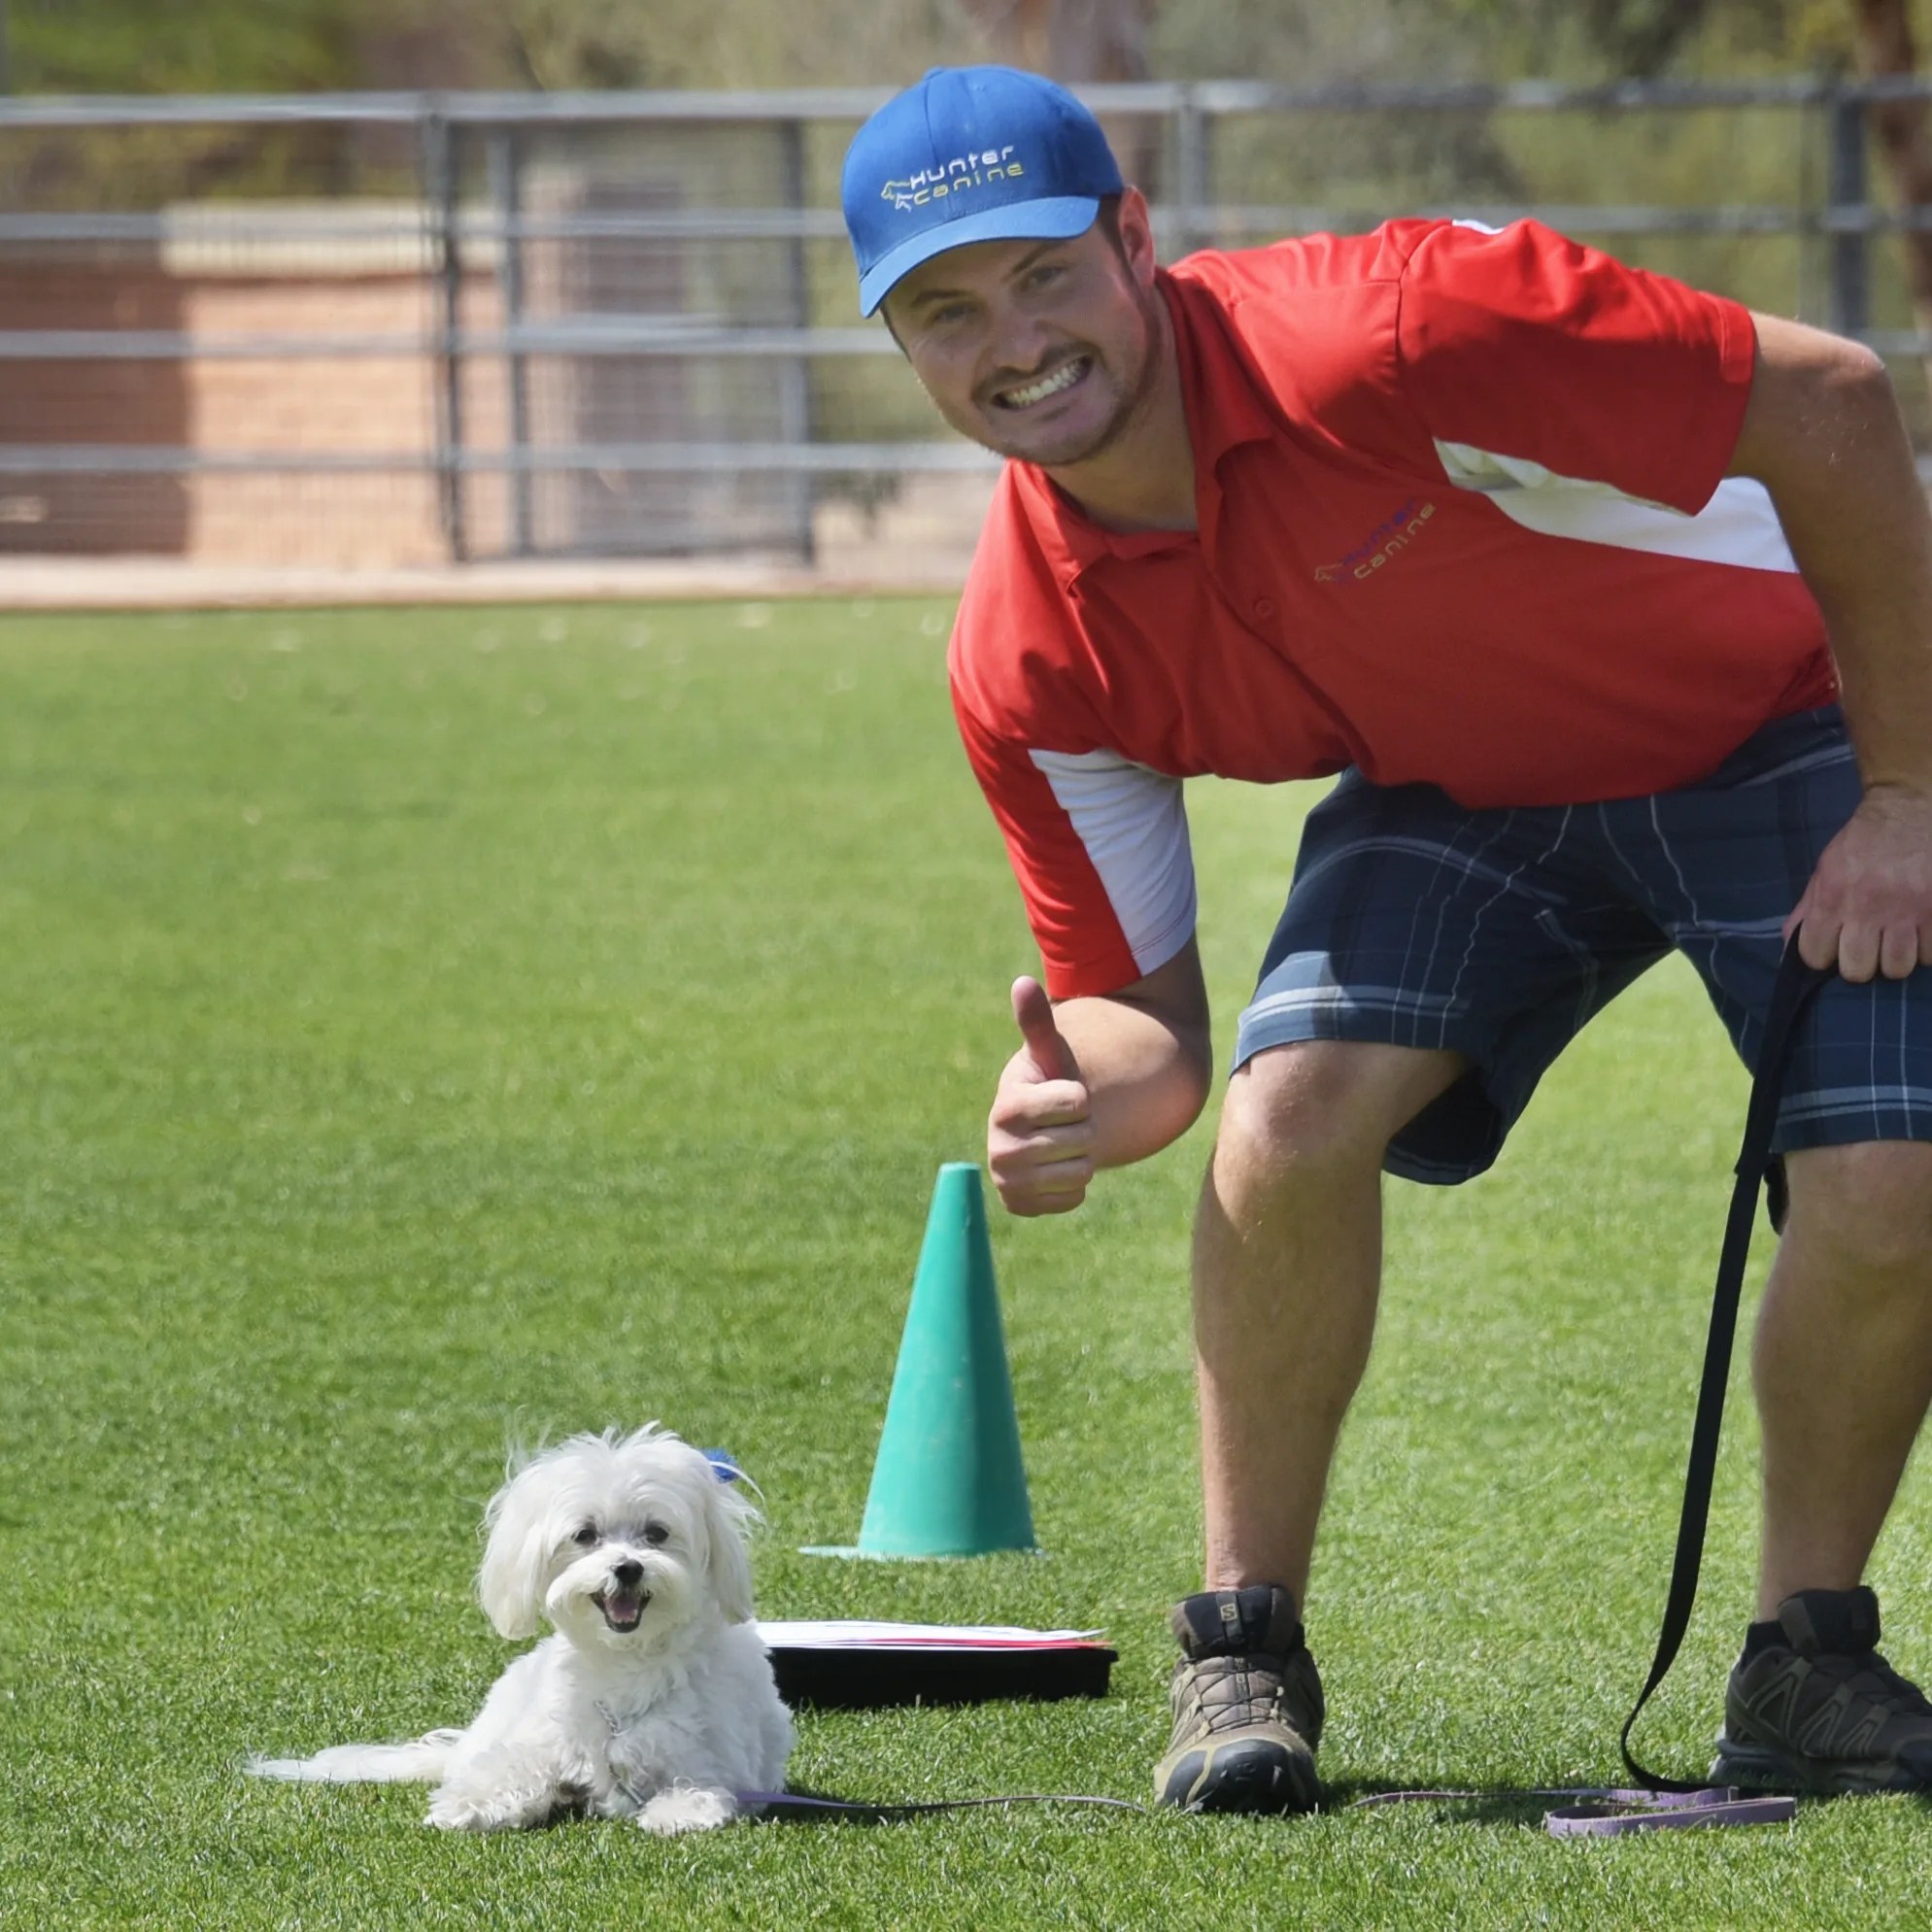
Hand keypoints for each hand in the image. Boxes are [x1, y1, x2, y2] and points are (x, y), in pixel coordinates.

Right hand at [986, 976, 1094, 1214]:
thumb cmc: (1047, 1084)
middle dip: (1082, 1130)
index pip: (1079, 1103)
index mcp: (1007, 1106)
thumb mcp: (1047, 1054)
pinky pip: (1074, 1199)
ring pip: (1082, 1173)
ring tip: (1058, 1145)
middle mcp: (999, 1148)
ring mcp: (1008, 1181)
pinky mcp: (1020, 1206)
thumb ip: (1036, 1022)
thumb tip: (1023, 981)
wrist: (1035, 1129)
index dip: (1079, 1098)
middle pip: (1084, 1141)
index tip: (1060, 1097)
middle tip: (1060, 1124)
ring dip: (1080, 1158)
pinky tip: (1054, 1169)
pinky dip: (1073, 1186)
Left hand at [1787, 786, 1931, 979]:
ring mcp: (1907, 911)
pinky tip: (1918, 932)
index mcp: (1831, 898)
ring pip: (1898, 968)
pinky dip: (1924, 949)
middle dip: (1861, 964)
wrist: (1906, 811)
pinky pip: (1930, 955)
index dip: (1822, 958)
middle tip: (1868, 947)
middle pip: (1858, 971)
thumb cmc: (1860, 846)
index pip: (1816, 956)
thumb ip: (1807, 912)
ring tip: (1896, 941)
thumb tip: (1789, 952)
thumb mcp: (1824, 872)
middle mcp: (1867, 908)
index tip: (1833, 948)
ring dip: (1895, 959)